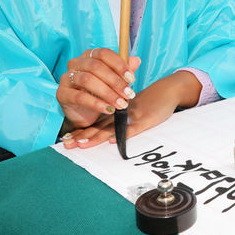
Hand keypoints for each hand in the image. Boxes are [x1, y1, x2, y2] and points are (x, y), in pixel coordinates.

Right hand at [56, 48, 139, 130]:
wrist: (83, 113)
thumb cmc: (99, 93)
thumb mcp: (114, 82)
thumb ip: (124, 71)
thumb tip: (136, 60)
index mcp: (89, 55)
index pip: (104, 54)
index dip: (119, 65)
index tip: (132, 79)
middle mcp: (76, 63)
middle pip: (96, 67)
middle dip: (116, 82)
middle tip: (129, 94)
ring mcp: (66, 78)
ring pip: (88, 80)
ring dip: (108, 93)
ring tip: (121, 104)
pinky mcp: (61, 93)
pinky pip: (80, 97)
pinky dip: (97, 104)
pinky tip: (109, 109)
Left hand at [62, 70, 200, 148]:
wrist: (168, 90)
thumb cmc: (151, 101)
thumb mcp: (133, 108)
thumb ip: (120, 118)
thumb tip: (108, 134)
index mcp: (117, 112)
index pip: (95, 122)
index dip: (81, 131)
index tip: (66, 139)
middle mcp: (121, 114)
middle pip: (99, 127)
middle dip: (82, 136)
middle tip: (67, 144)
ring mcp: (132, 117)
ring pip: (111, 127)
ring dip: (96, 137)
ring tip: (82, 144)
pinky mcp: (146, 119)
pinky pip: (133, 127)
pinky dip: (123, 134)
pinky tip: (114, 140)